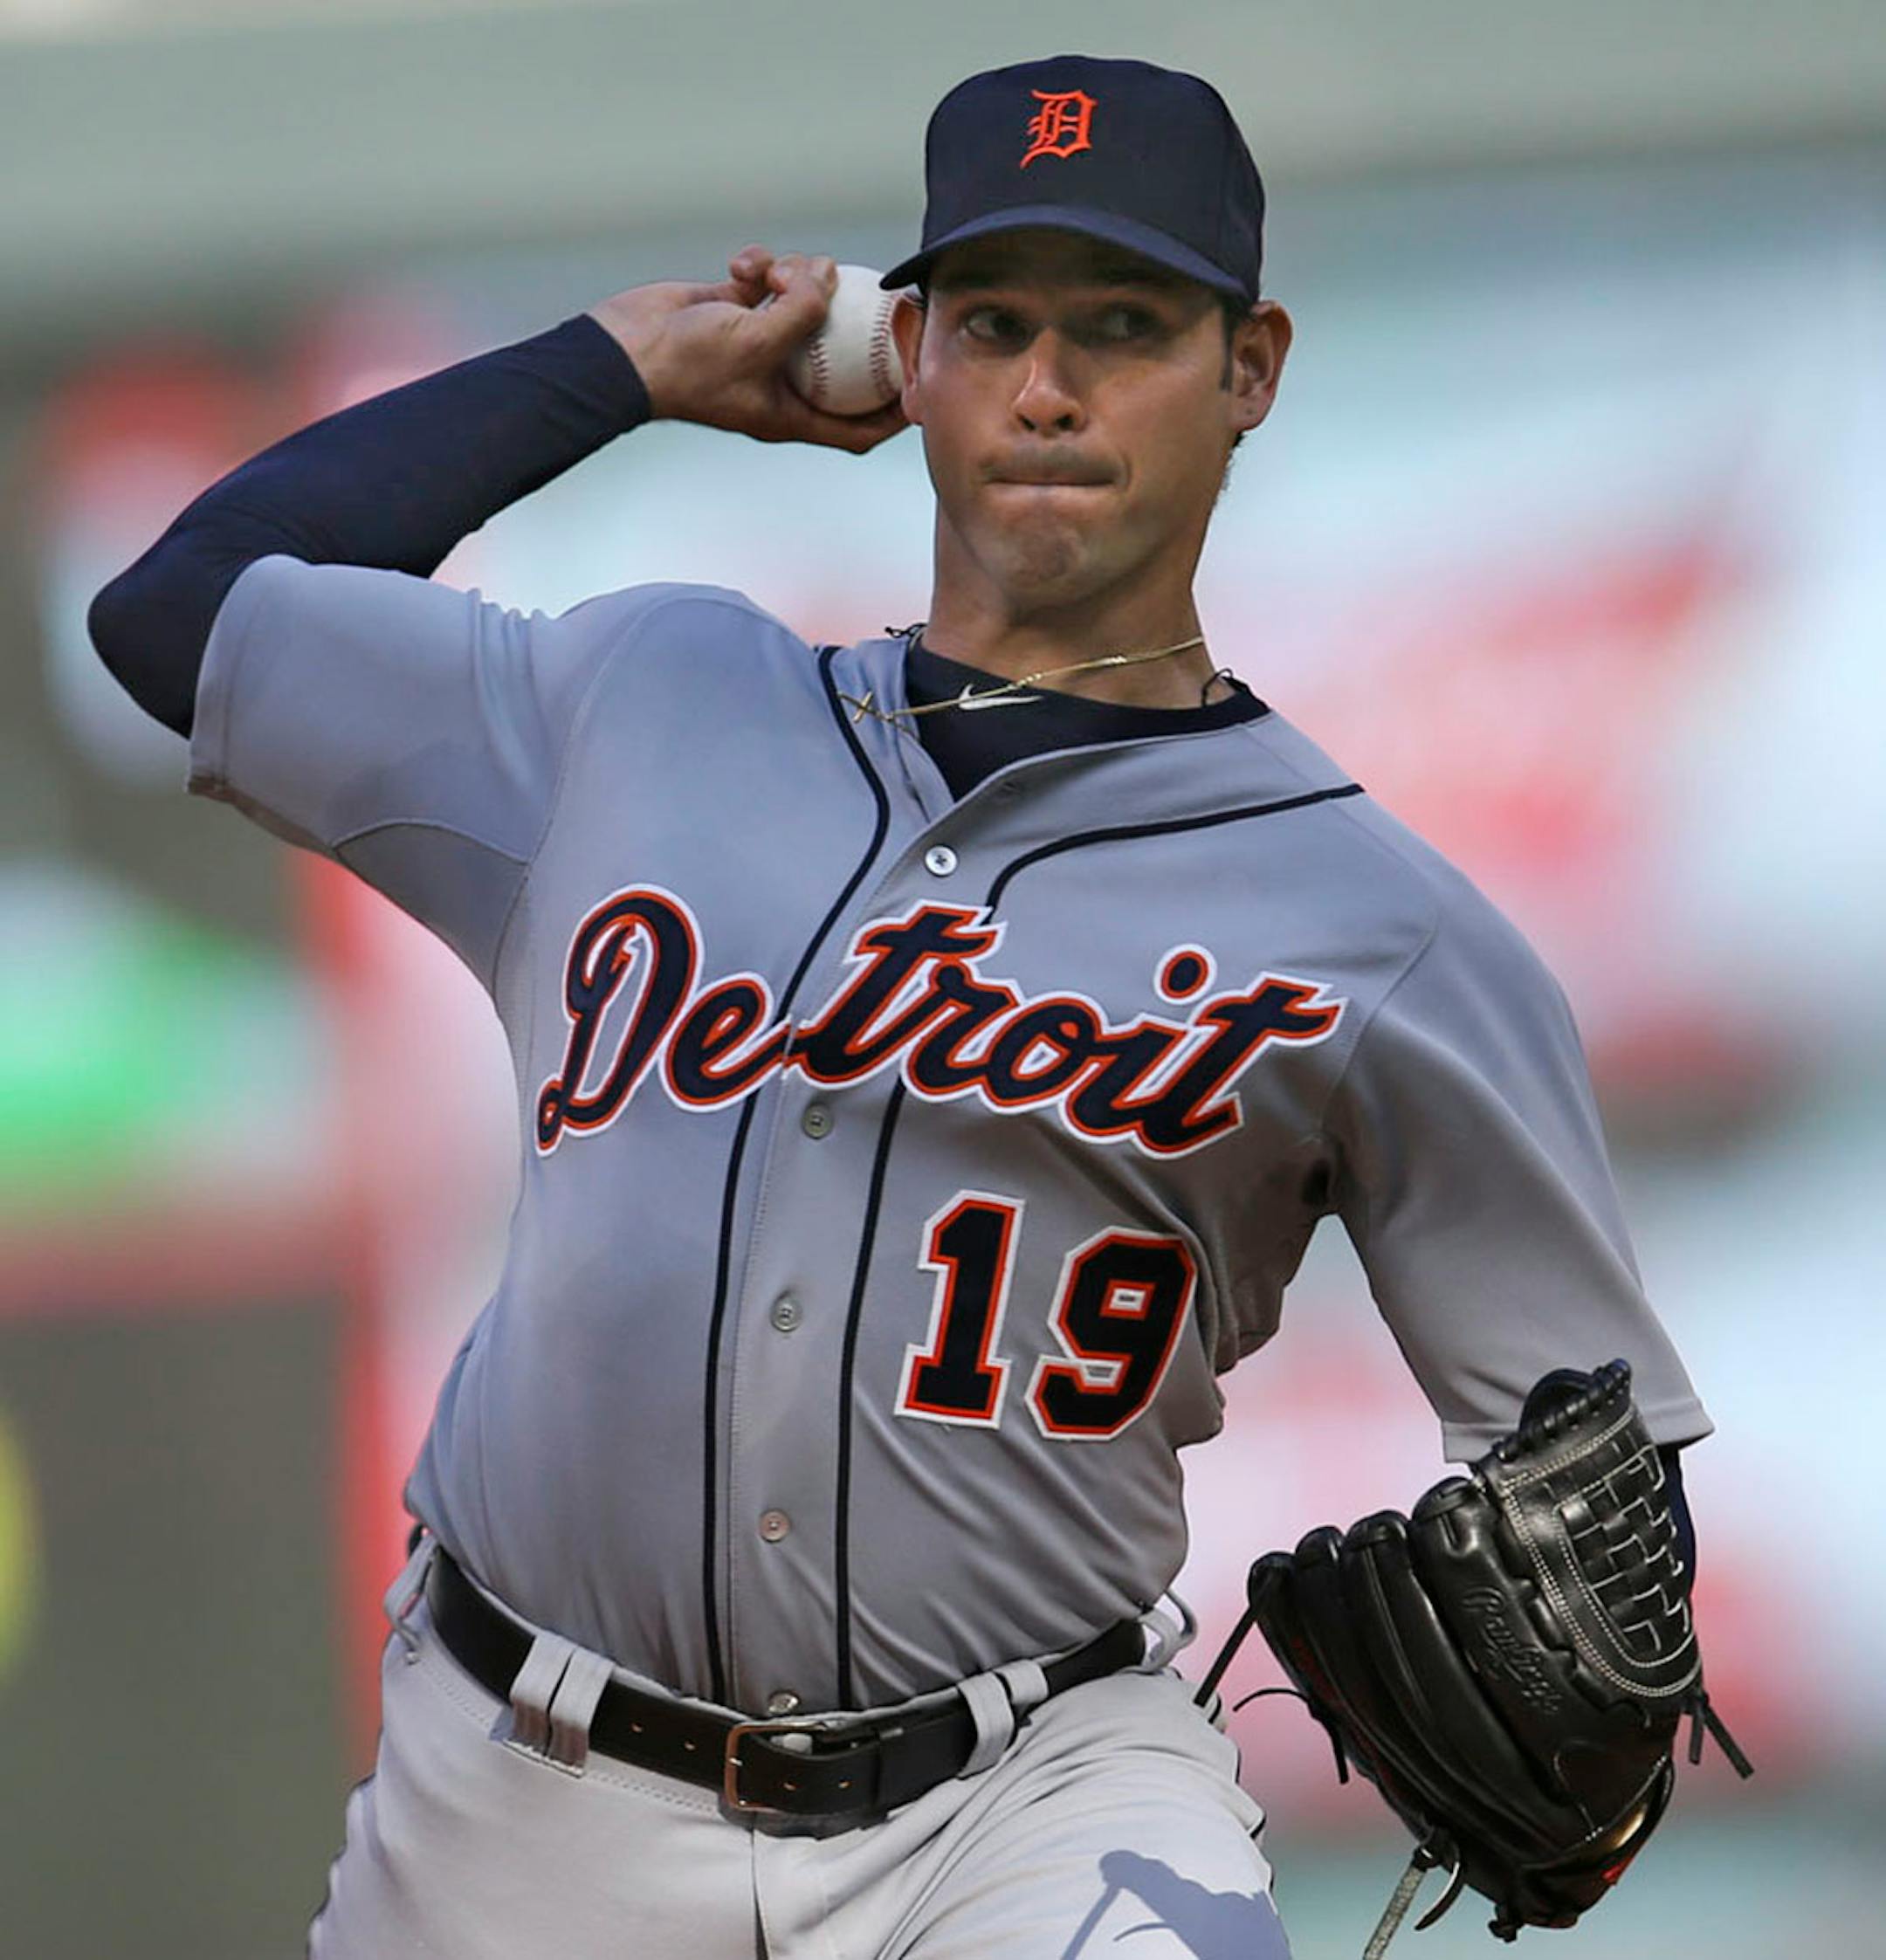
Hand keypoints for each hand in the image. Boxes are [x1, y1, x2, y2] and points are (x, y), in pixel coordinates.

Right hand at [589, 247, 908, 453]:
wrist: (621, 350)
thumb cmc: (685, 367)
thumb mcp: (756, 340)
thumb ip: (803, 310)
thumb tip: (831, 275)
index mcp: (791, 414)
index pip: (859, 429)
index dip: (895, 414)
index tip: (924, 385)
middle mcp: (781, 382)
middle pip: (841, 363)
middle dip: (860, 330)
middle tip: (886, 298)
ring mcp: (758, 346)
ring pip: (804, 308)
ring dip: (798, 279)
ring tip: (778, 271)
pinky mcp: (735, 311)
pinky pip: (766, 284)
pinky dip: (761, 267)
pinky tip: (745, 264)